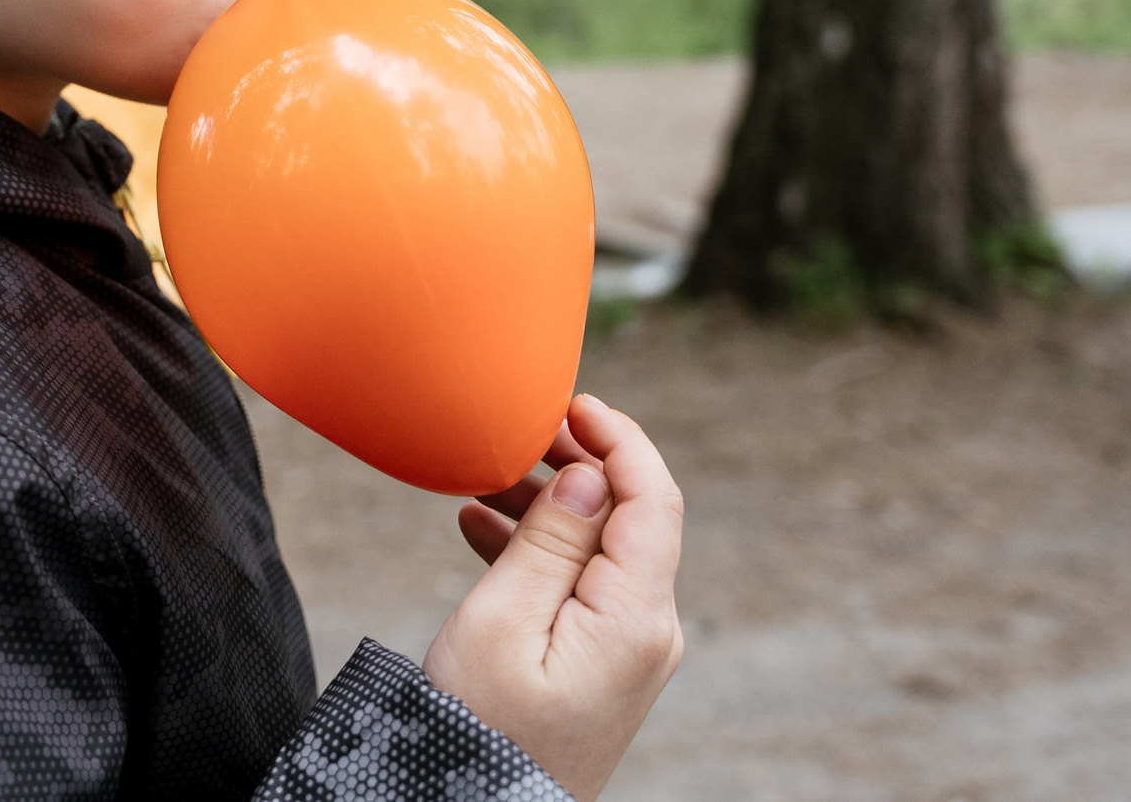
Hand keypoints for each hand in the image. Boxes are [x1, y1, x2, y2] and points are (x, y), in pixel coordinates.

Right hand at [422, 395, 684, 799]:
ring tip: (483, 479)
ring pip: (601, 549)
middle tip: (516, 433)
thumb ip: (552, 541)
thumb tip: (596, 476)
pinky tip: (481, 527)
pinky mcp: (603, 666)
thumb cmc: (477, 727)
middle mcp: (650, 633)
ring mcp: (630, 653)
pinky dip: (540, 550)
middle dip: (577, 464)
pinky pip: (583, 587)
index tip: (571, 401)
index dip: (619, 438)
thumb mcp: (502, 621)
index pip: (653, 498)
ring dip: (550, 505)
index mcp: (637, 618)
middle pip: (631, 518)